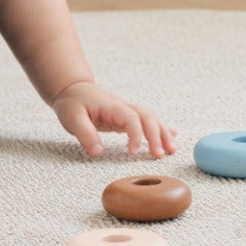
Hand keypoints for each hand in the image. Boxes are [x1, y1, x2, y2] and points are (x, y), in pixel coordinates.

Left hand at [51, 81, 176, 158]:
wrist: (73, 89)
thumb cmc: (72, 102)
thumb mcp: (72, 118)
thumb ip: (85, 134)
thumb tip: (98, 152)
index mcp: (112, 106)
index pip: (131, 119)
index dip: (136, 136)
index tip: (134, 152)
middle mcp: (123, 107)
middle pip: (147, 118)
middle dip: (157, 136)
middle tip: (160, 155)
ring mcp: (126, 111)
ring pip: (151, 119)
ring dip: (162, 133)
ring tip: (171, 150)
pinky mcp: (126, 117)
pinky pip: (147, 121)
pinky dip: (161, 128)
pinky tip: (172, 135)